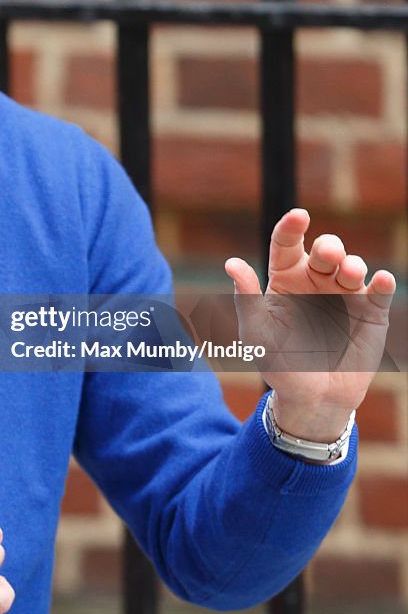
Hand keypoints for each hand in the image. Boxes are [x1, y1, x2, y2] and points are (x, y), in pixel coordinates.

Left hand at [225, 209, 395, 441]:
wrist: (312, 398)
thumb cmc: (277, 362)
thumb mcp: (257, 332)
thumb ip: (246, 298)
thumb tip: (231, 262)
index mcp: (285, 278)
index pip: (286, 244)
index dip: (291, 227)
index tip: (298, 215)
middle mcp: (316, 281)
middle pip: (324, 250)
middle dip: (328, 246)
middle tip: (327, 254)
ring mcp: (345, 295)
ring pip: (353, 265)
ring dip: (352, 264)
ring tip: (348, 273)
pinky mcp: (371, 313)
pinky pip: (380, 291)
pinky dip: (382, 283)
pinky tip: (380, 280)